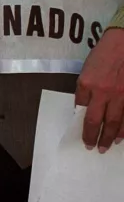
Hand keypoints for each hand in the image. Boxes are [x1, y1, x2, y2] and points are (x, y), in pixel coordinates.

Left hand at [76, 28, 123, 151]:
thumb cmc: (105, 53)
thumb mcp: (87, 69)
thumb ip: (85, 88)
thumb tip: (83, 107)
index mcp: (88, 84)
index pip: (81, 109)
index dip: (82, 124)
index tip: (83, 135)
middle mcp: (104, 91)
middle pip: (98, 121)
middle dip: (95, 137)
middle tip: (93, 148)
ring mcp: (122, 94)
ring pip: (116, 122)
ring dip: (112, 136)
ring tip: (109, 146)